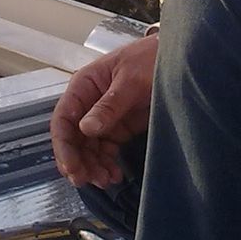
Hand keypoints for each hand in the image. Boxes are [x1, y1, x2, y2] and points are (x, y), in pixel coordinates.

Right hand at [51, 37, 156, 187]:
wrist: (177, 58)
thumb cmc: (151, 59)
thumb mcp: (131, 80)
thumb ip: (110, 104)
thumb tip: (86, 128)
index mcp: (84, 86)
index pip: (63, 119)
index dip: (64, 146)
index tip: (72, 167)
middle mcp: (88, 104)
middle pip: (73, 138)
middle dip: (78, 161)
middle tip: (87, 180)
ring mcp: (103, 117)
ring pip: (88, 149)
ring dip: (93, 166)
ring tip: (106, 181)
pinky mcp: (119, 128)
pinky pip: (106, 150)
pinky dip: (106, 164)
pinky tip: (115, 175)